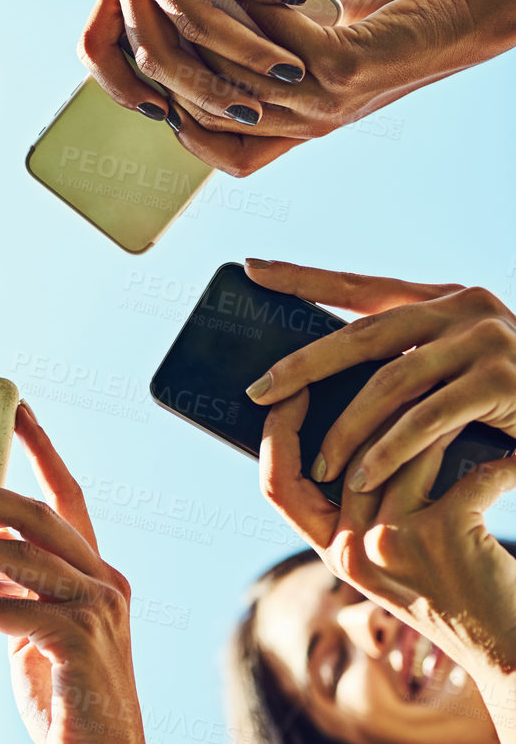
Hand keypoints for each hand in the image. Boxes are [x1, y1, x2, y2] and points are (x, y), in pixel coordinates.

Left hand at [0, 403, 149, 743]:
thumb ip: (16, 594)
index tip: (12, 410)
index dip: (39, 449)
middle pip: (35, 513)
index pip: (66, 495)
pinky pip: (10, 610)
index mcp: (97, 572)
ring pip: (18, 555)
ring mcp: (98, 609)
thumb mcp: (38, 638)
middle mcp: (105, 580)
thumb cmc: (67, 706)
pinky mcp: (79, 643)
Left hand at [82, 0, 306, 144]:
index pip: (95, 50)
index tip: (162, 116)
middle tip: (249, 115)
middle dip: (203, 95)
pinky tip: (295, 0)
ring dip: (243, 53)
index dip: (120, 90)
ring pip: (192, 20)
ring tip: (287, 71)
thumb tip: (215, 17)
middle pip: (154, 55)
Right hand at [150, 0, 472, 174]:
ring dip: (208, 35)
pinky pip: (277, 41)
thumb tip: (219, 16)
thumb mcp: (321, 46)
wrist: (459, 22)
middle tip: (157, 30)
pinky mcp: (344, 67)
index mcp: (303, 129)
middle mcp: (311, 126)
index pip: (229, 158)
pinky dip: (250, 9)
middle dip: (181, 76)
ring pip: (241, 78)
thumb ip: (277, 47)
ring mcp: (326, 102)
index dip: (187, 131)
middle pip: (222, 116)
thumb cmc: (391, 27)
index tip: (159, 87)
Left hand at [244, 262, 515, 491]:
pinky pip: (429, 420)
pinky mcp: (501, 385)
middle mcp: (463, 308)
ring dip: (348, 427)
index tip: (253, 268)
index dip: (305, 278)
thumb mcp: (457, 371)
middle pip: (365, 334)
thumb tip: (321, 385)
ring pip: (392, 383)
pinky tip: (363, 475)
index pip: (360, 285)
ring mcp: (485, 343)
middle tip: (259, 389)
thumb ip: (406, 367)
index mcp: (444, 299)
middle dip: (306, 364)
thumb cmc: (510, 404)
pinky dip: (390, 451)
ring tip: (318, 462)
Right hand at [260, 387, 515, 695]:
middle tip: (395, 366)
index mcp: (330, 549)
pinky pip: (464, 474)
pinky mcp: (440, 539)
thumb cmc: (454, 587)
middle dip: (369, 403)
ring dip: (441, 422)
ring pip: (403, 451)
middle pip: (344, 451)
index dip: (278, 430)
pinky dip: (498, 464)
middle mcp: (351, 549)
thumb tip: (362, 419)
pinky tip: (515, 458)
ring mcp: (392, 544)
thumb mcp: (395, 549)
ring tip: (465, 405)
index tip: (295, 386)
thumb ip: (368, 500)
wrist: (504, 648)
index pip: (277, 484)